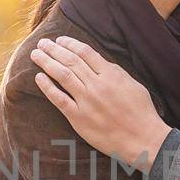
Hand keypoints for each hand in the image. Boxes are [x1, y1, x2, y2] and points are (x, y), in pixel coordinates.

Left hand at [30, 36, 171, 168]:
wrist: (143, 139)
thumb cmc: (141, 112)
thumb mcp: (133, 84)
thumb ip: (114, 72)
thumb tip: (97, 61)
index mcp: (111, 75)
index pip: (85, 52)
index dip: (70, 43)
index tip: (60, 39)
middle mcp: (97, 85)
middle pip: (70, 61)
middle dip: (54, 49)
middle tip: (42, 43)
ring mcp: (86, 102)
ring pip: (62, 76)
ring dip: (47, 62)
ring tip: (36, 54)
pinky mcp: (79, 118)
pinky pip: (59, 99)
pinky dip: (47, 87)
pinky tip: (38, 77)